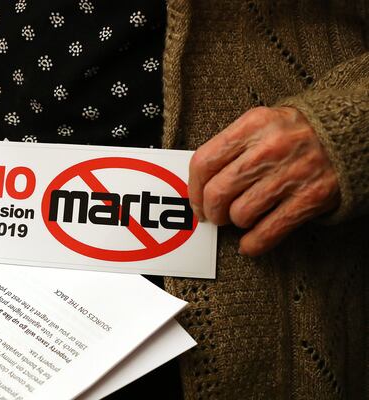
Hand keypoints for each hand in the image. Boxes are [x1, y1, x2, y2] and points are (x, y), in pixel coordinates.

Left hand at [188, 106, 339, 255]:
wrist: (352, 133)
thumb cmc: (297, 132)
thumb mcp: (263, 124)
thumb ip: (232, 146)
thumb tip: (200, 184)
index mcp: (253, 125)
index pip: (204, 162)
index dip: (193, 189)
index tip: (195, 201)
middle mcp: (270, 148)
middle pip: (217, 192)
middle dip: (211, 211)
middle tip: (214, 216)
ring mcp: (292, 174)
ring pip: (240, 214)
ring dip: (236, 222)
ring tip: (241, 217)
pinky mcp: (311, 198)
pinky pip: (269, 231)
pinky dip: (253, 244)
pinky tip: (248, 244)